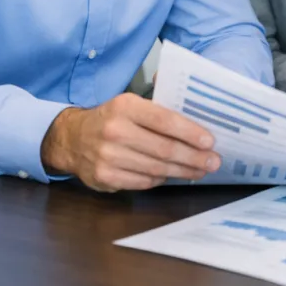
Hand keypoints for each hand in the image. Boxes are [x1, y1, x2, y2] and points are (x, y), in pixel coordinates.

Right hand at [40, 93, 219, 191]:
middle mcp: (115, 131)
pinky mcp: (104, 177)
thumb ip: (159, 106)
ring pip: (156, 168)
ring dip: (183, 171)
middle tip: (214, 161)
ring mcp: (108, 156)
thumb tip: (197, 109)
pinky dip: (161, 179)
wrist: (71, 139)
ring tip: (200, 170)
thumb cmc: (112, 119)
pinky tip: (173, 175)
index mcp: (125, 107)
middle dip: (194, 157)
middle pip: (164, 149)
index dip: (190, 132)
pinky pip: (143, 181)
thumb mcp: (130, 103)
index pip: (165, 120)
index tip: (210, 141)